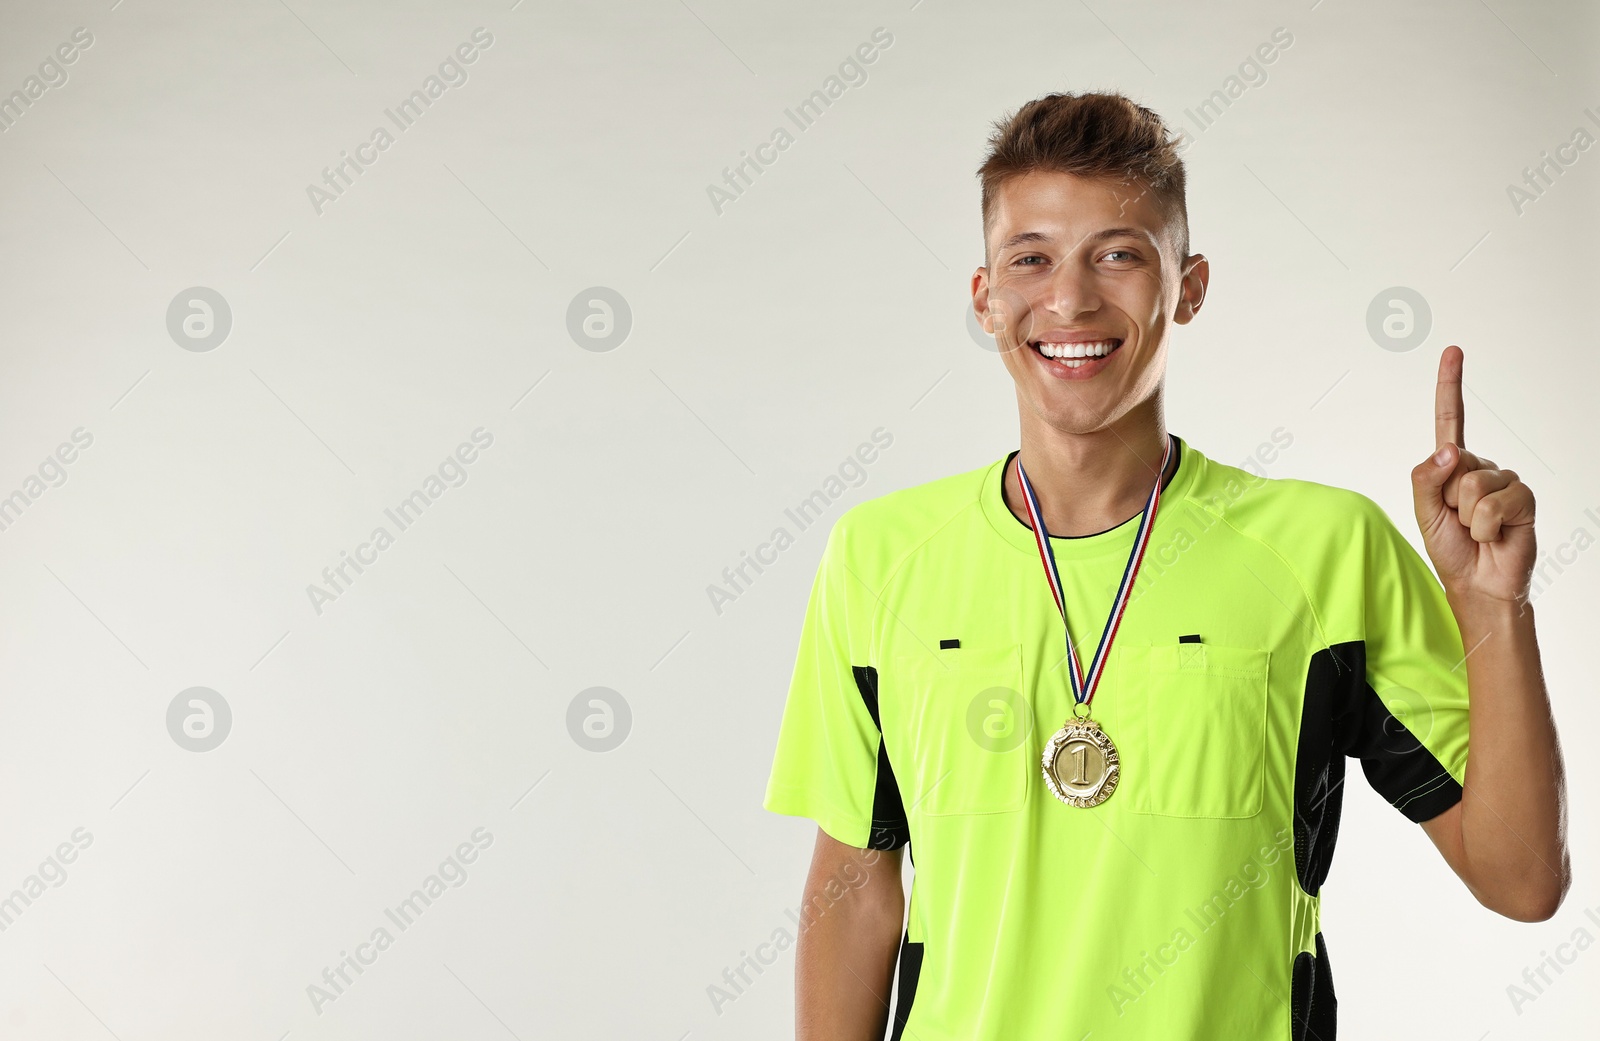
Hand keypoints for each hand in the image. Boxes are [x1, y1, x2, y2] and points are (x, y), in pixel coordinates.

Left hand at [1410, 345, 1536, 604]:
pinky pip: (1494, 504)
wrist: (1478, 582)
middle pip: (1455, 465)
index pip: (1451, 418)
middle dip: (1448, 500)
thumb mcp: (1424, 513)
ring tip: (1476, 531)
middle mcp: (1479, 467)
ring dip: (1468, 517)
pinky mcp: (1523, 498)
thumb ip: (1425, 479)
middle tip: (1459, 522)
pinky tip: (1494, 535)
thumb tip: (1449, 450)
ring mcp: (1504, 481)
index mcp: (1452, 466)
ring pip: (1473, 486)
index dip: (1451, 384)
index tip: (1453, 351)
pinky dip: (1487, 526)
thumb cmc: (1450, 547)